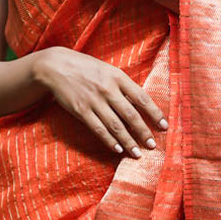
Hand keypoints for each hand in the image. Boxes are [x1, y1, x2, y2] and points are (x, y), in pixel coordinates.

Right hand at [33, 46, 168, 159]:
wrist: (56, 66)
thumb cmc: (86, 68)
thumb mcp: (108, 70)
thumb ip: (123, 86)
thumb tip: (141, 104)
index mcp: (118, 77)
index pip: (142, 98)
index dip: (155, 113)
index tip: (164, 126)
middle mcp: (108, 89)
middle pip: (131, 115)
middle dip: (143, 132)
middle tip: (152, 145)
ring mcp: (94, 101)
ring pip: (115, 125)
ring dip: (128, 141)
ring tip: (137, 153)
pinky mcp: (81, 110)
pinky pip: (98, 129)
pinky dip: (109, 140)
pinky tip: (117, 149)